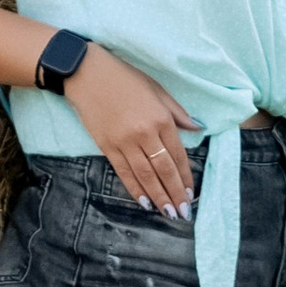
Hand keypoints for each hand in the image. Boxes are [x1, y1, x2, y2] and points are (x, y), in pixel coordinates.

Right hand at [63, 45, 196, 218]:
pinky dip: (134, 189)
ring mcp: (124, 142)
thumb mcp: (157, 89)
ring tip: (167, 213)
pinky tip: (144, 202)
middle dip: (175, 193)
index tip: (191, 193)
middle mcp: (145, 133)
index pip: (178, 154)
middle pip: (163, 169)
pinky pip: (123, 172)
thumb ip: (177, 112)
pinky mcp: (107, 146)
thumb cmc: (125, 77)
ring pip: (145, 175)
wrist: (87, 73)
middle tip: (183, 213)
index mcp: (161, 118)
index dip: (185, 176)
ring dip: (158, 197)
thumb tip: (198, 128)